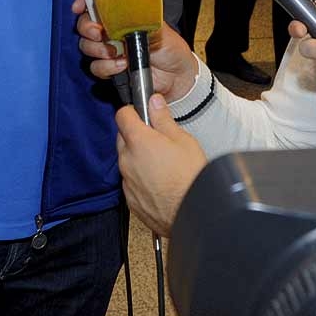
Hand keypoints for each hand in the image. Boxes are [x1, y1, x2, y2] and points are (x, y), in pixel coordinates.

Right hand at [74, 0, 199, 101]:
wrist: (176, 76)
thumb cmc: (170, 47)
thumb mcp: (157, 26)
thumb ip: (138, 18)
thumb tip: (122, 11)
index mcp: (121, 16)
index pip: (96, 4)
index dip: (83, 3)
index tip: (79, 7)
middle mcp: (111, 31)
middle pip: (84, 26)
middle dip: (87, 28)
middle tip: (100, 33)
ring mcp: (109, 51)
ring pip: (87, 47)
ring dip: (99, 50)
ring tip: (119, 53)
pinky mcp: (111, 70)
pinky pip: (96, 67)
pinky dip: (107, 67)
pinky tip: (122, 65)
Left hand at [116, 94, 206, 237]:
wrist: (193, 213)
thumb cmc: (190, 178)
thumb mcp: (182, 139)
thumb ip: (163, 119)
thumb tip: (154, 103)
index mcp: (139, 141)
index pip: (122, 116)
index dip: (132, 111)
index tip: (141, 112)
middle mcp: (127, 161)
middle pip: (122, 138)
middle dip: (135, 135)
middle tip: (157, 138)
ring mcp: (127, 182)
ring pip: (126, 161)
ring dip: (137, 157)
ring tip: (161, 163)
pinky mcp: (131, 200)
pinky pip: (130, 181)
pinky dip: (139, 177)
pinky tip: (158, 180)